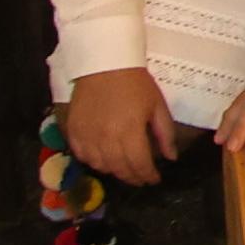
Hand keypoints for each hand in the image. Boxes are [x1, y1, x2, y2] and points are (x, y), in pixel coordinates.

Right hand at [62, 67, 182, 187]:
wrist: (105, 65)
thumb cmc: (136, 83)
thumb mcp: (157, 106)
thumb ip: (165, 134)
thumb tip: (171, 157)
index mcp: (130, 132)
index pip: (139, 164)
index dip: (148, 176)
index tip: (154, 179)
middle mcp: (106, 139)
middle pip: (119, 169)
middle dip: (132, 177)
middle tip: (140, 179)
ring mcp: (87, 136)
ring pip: (100, 166)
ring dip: (114, 171)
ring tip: (125, 169)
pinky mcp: (73, 131)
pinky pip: (82, 156)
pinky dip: (94, 162)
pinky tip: (103, 159)